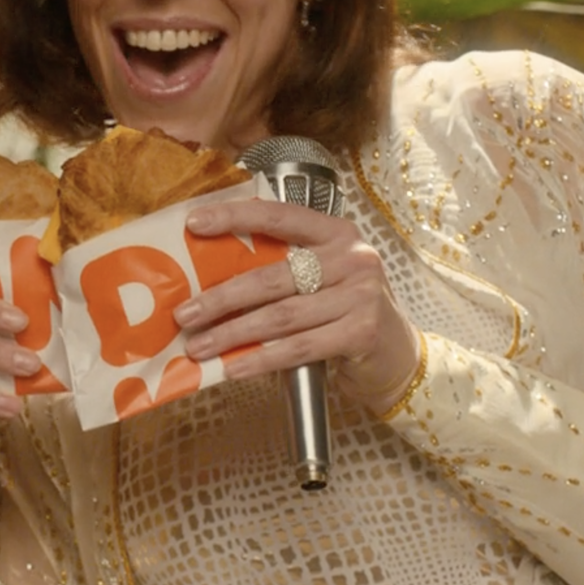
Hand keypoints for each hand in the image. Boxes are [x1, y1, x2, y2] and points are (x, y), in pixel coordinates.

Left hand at [171, 197, 421, 413]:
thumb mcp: (323, 278)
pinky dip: (261, 359)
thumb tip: (211, 283)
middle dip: (222, 297)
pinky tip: (234, 368)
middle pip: (272, 276)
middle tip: (185, 314)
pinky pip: (298, 347)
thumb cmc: (347, 311)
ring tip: (199, 347)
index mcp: (336, 233)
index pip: (279, 216)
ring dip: (233, 333)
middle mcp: (352, 257)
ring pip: (281, 316)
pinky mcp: (362, 331)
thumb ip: (282, 270)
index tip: (194, 223)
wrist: (398, 354)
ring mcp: (360, 294)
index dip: (235, 217)